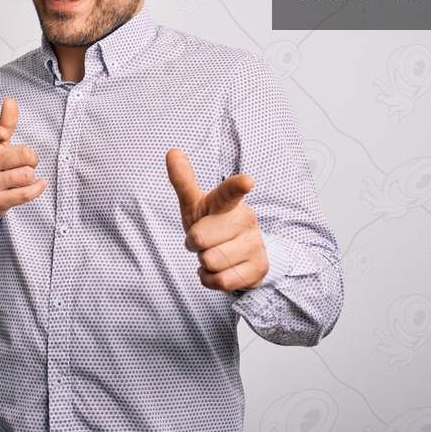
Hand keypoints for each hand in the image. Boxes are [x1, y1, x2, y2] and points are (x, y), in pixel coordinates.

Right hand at [0, 98, 46, 221]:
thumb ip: (5, 123)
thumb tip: (10, 100)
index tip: (2, 134)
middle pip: (22, 156)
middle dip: (31, 158)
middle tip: (26, 161)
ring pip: (26, 175)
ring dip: (30, 175)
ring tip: (23, 175)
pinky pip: (26, 193)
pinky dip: (38, 187)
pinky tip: (40, 183)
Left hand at [165, 148, 267, 291]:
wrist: (240, 255)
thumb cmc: (212, 224)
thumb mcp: (196, 204)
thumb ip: (184, 181)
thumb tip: (172, 151)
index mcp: (229, 202)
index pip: (230, 191)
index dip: (237, 185)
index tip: (247, 181)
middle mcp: (245, 220)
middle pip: (200, 238)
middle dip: (194, 244)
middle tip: (205, 240)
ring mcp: (255, 244)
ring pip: (211, 261)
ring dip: (204, 263)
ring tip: (214, 254)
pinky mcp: (258, 268)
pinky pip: (221, 281)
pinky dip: (211, 279)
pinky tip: (219, 270)